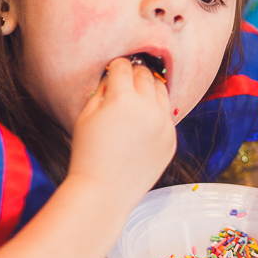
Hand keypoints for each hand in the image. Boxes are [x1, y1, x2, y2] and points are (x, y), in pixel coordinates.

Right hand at [68, 57, 175, 206]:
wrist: (104, 192)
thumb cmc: (87, 154)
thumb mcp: (86, 116)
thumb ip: (102, 90)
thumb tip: (114, 76)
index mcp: (123, 98)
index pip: (124, 67)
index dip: (115, 66)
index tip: (113, 69)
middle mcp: (148, 108)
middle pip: (146, 75)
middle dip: (135, 73)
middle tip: (126, 78)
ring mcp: (163, 125)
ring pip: (162, 91)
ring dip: (150, 88)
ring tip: (137, 95)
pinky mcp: (171, 140)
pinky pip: (167, 115)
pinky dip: (157, 112)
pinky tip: (143, 120)